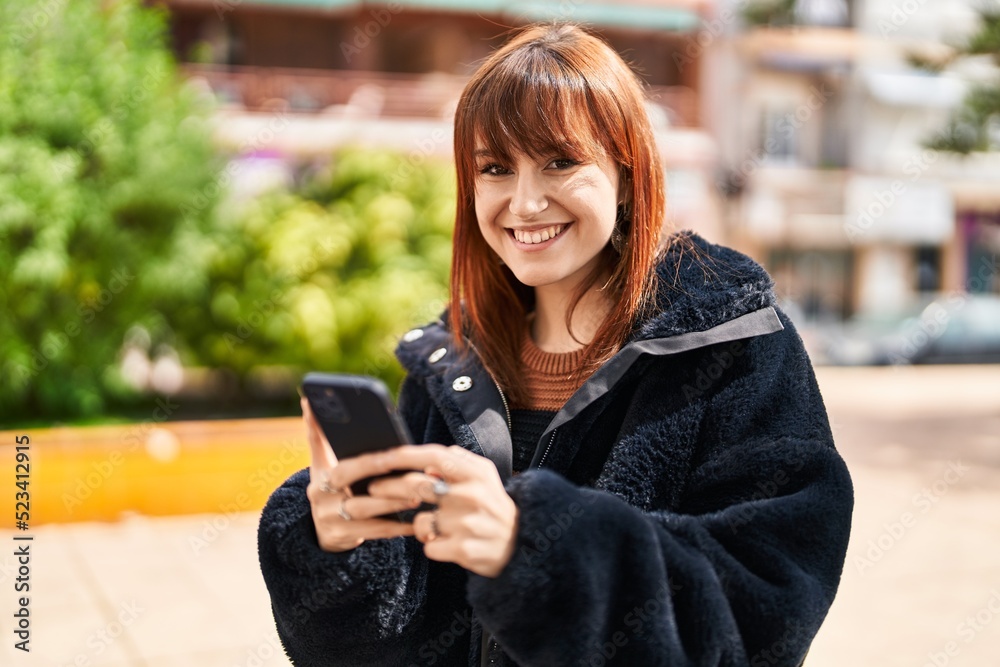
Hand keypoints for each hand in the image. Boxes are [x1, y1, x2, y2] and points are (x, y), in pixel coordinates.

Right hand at [303, 398, 416, 551]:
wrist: (322, 530)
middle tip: (407, 471)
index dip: (364, 458)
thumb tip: (308, 399)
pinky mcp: (341, 538)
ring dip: (391, 502)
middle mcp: (321, 496)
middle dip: (378, 473)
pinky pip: (373, 532)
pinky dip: (395, 527)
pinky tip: (415, 523)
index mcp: (320, 474)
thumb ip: (318, 435)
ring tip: (416, 495)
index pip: (338, 460)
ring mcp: (329, 519)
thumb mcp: (321, 464)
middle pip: (350, 482)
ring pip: (364, 509)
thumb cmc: (332, 487)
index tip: (390, 455)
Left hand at [366, 444, 518, 577]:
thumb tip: (427, 462)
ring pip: (419, 521)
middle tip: (373, 489)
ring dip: (421, 526)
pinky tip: (449, 544)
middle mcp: (471, 494)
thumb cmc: (494, 507)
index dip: (404, 454)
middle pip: (416, 486)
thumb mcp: (485, 477)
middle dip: (387, 487)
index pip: (434, 456)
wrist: (521, 546)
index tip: (381, 456)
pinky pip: (428, 546)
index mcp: (476, 473)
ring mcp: (467, 523)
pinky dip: (433, 546)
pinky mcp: (463, 549)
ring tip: (439, 527)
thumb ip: (458, 462)